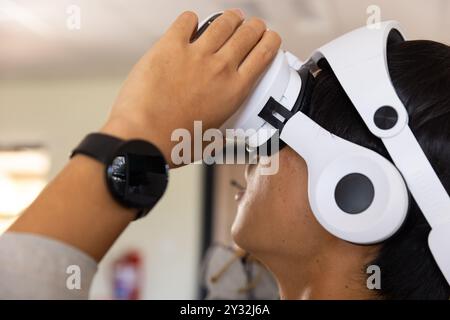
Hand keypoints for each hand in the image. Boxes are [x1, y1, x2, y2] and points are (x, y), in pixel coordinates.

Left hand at [102, 9, 280, 165]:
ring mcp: (196, 54)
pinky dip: (192, 20)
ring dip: (231, 18)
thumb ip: (220, 133)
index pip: (264, 54)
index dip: (271, 41)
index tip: (269, 39)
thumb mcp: (211, 140)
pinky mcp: (170, 46)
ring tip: (232, 18)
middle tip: (253, 26)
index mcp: (234, 91)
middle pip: (248, 33)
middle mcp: (220, 68)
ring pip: (224, 22)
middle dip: (254, 26)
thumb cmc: (173, 141)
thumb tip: (219, 137)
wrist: (144, 136)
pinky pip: (187, 20)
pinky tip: (191, 25)